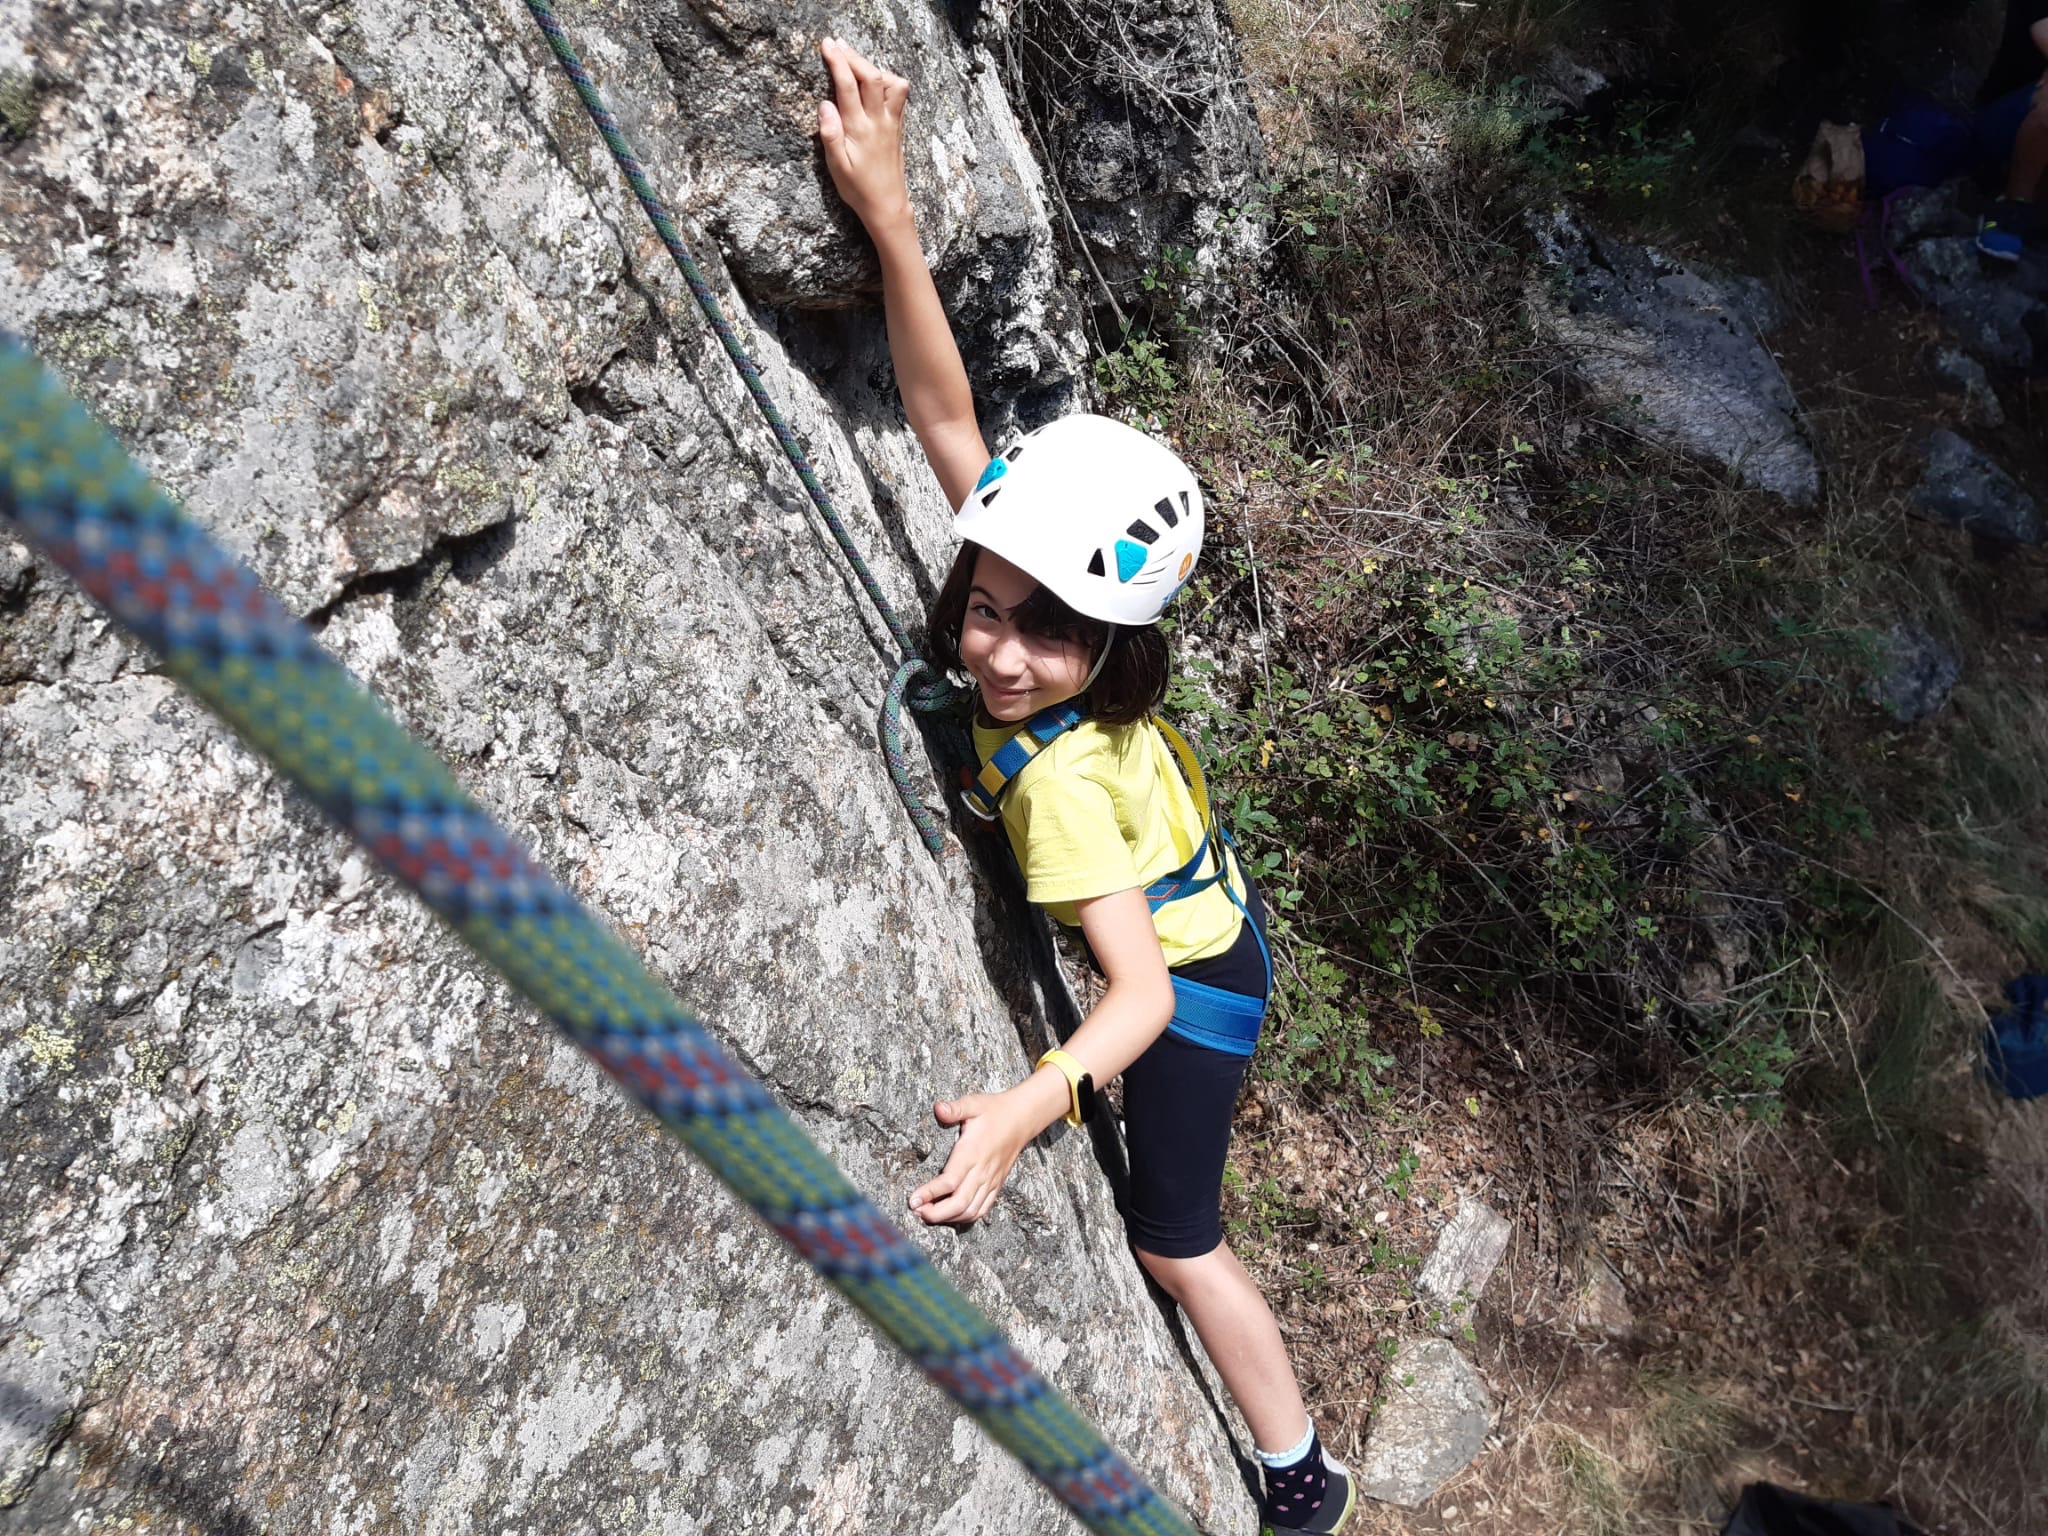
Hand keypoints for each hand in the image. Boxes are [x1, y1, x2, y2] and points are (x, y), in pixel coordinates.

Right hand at [818, 37, 912, 232]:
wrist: (888, 206)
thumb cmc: (859, 189)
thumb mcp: (837, 167)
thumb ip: (830, 134)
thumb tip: (825, 104)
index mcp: (860, 129)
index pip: (848, 86)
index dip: (837, 61)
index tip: (827, 45)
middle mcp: (879, 121)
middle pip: (872, 76)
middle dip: (853, 56)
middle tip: (836, 44)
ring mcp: (891, 122)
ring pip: (891, 82)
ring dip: (873, 67)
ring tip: (854, 62)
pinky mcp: (898, 127)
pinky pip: (899, 95)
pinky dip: (886, 80)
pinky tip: (873, 81)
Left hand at [908, 1088, 1036, 1225]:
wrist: (1022, 1118)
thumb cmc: (994, 1110)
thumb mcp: (973, 1104)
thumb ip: (955, 1108)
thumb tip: (938, 1108)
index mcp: (971, 1153)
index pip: (949, 1181)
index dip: (929, 1193)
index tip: (913, 1200)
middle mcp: (981, 1171)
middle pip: (959, 1203)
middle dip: (935, 1213)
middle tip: (916, 1211)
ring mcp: (990, 1181)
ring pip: (970, 1211)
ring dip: (948, 1218)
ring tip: (928, 1215)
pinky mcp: (996, 1185)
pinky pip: (982, 1209)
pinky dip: (966, 1217)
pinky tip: (951, 1216)